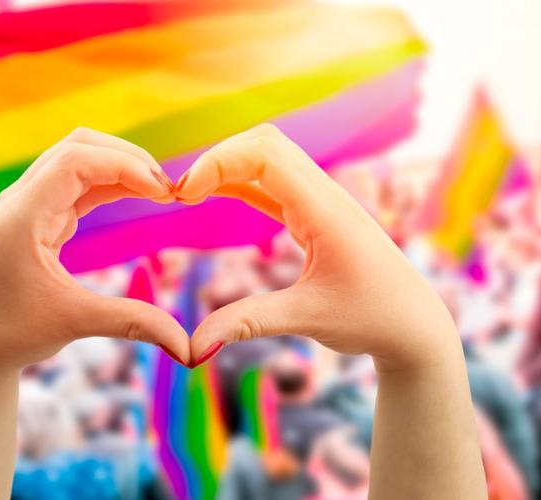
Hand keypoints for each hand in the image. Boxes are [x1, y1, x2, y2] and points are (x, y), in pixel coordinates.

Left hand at [0, 128, 189, 382]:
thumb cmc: (15, 334)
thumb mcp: (77, 323)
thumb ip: (134, 323)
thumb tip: (188, 347)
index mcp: (22, 217)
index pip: (76, 161)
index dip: (125, 166)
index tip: (164, 192)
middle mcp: (21, 201)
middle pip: (78, 147)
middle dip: (127, 158)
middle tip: (167, 188)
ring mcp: (28, 205)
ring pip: (78, 160)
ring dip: (120, 167)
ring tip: (159, 191)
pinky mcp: (38, 216)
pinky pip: (77, 183)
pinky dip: (110, 183)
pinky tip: (138, 195)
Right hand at [176, 124, 458, 370]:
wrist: (414, 325)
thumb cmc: (373, 319)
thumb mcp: (308, 319)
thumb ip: (248, 323)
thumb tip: (192, 348)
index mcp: (325, 210)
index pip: (266, 155)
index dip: (218, 162)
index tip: (184, 195)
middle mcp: (325, 194)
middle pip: (265, 143)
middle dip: (218, 157)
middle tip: (181, 194)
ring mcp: (321, 201)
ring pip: (269, 158)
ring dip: (228, 166)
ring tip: (189, 194)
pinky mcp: (315, 215)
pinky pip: (273, 184)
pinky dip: (240, 182)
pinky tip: (214, 193)